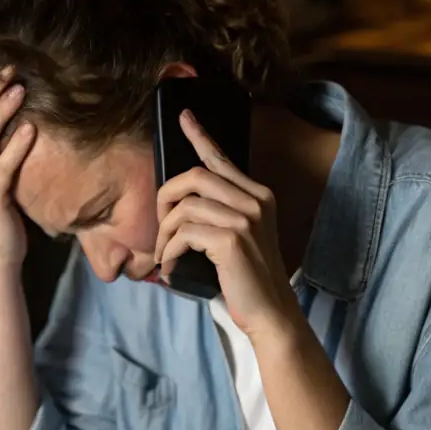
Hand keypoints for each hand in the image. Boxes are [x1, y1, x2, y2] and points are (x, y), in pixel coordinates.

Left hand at [154, 111, 295, 337]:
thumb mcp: (240, 237)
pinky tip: (171, 268)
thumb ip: (221, 213)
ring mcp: (245, 219)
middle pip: (194, 176)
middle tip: (159, 227)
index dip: (199, 137)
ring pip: (185, 207)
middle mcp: (255, 201)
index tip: (183, 118)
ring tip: (164, 254)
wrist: (270, 311)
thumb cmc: (247, 278)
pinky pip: (184, 233)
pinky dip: (169, 251)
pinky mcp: (231, 240)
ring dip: (164, 233)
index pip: (222, 159)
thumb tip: (181, 202)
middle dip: (165, 198)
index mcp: (258, 195)